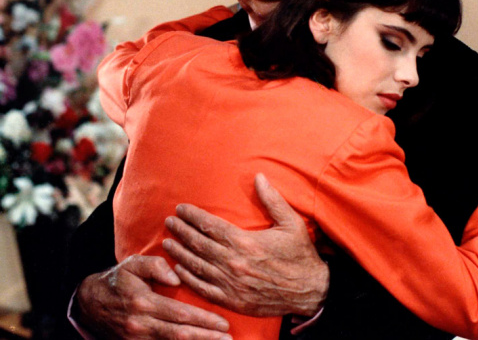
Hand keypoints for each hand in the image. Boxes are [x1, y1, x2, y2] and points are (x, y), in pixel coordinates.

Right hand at [75, 254, 231, 338]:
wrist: (91, 304)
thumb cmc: (118, 280)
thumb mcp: (132, 264)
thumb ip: (155, 265)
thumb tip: (176, 278)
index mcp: (143, 303)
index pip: (179, 314)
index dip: (203, 320)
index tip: (223, 322)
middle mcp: (141, 325)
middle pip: (179, 334)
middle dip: (206, 337)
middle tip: (228, 338)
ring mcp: (137, 339)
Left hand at [163, 173, 328, 316]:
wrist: (310, 291)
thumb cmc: (300, 254)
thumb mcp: (291, 223)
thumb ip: (272, 200)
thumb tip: (259, 177)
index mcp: (246, 242)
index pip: (210, 226)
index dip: (193, 216)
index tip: (181, 208)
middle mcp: (234, 263)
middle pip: (199, 244)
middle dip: (181, 232)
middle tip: (169, 222)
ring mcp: (232, 284)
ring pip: (197, 266)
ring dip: (180, 253)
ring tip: (167, 243)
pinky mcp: (233, 300)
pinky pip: (204, 289)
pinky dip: (188, 279)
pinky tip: (178, 270)